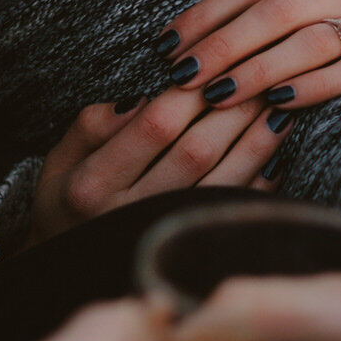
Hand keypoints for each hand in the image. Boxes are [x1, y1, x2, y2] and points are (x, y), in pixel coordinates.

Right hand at [29, 88, 295, 244]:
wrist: (72, 272)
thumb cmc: (70, 201)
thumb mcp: (62, 160)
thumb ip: (93, 124)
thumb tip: (142, 99)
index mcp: (92, 185)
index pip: (154, 126)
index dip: (191, 95)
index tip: (215, 67)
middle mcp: (130, 213)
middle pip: (197, 151)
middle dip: (234, 111)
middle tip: (261, 79)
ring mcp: (164, 235)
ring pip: (225, 182)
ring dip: (258, 143)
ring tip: (279, 111)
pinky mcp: (193, 250)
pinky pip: (234, 211)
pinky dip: (260, 183)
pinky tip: (275, 157)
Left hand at [154, 0, 340, 124]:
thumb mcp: (312, 5)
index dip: (202, 15)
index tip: (164, 48)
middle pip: (275, 11)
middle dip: (221, 45)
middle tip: (181, 77)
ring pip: (310, 40)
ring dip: (258, 70)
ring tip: (218, 96)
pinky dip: (313, 87)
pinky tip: (279, 107)